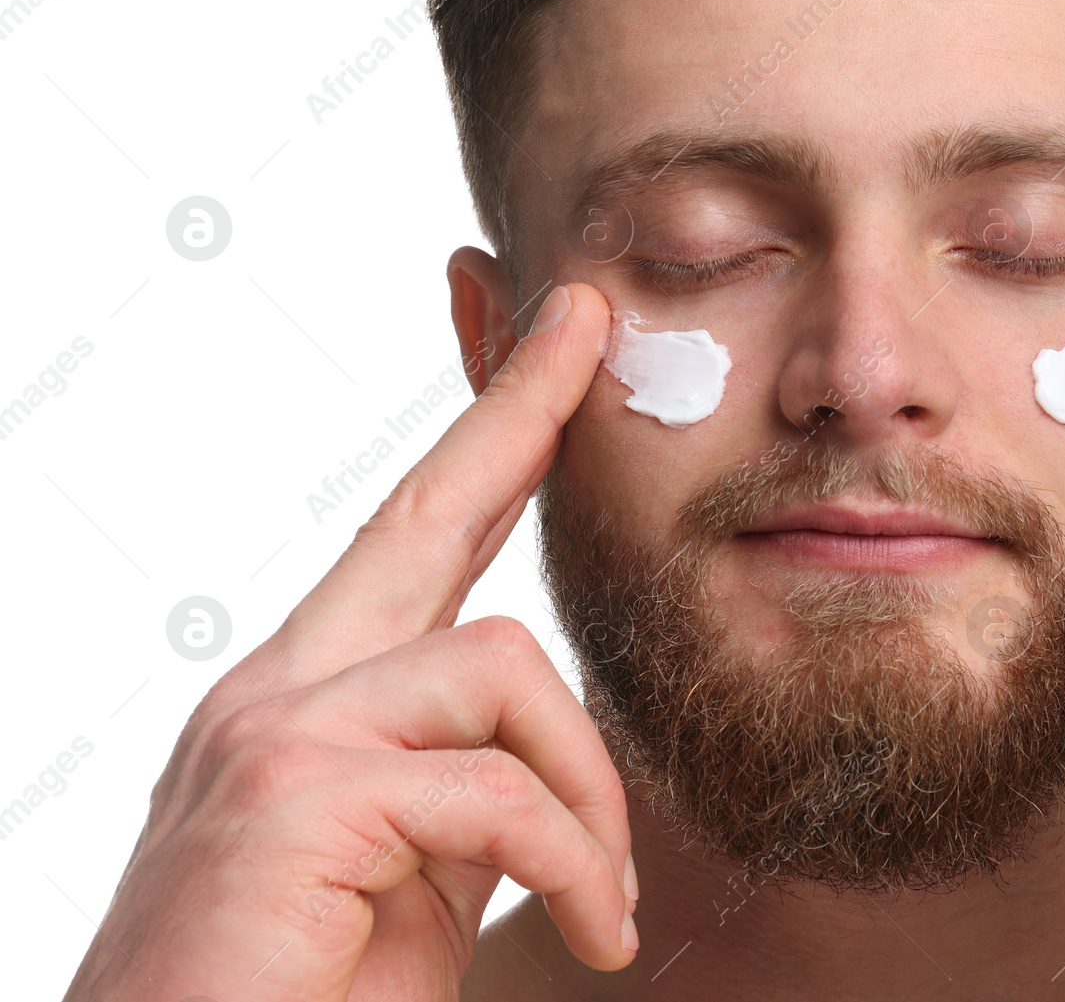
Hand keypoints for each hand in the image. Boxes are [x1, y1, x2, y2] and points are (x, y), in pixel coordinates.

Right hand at [64, 284, 637, 1001]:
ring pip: (502, 661)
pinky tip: (591, 931)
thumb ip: (463, 794)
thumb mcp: (412, 879)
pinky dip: (571, 862)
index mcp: (307, 704)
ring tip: (603, 901)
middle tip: (586, 322)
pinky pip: (497, 785)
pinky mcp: (289, 795)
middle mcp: (277, 691)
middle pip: (421, 509)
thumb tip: (541, 754)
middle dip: (516, 407)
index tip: (540, 343)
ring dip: (588, 789)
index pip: (407, 539)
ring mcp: (273, 731)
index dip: (481, 436)